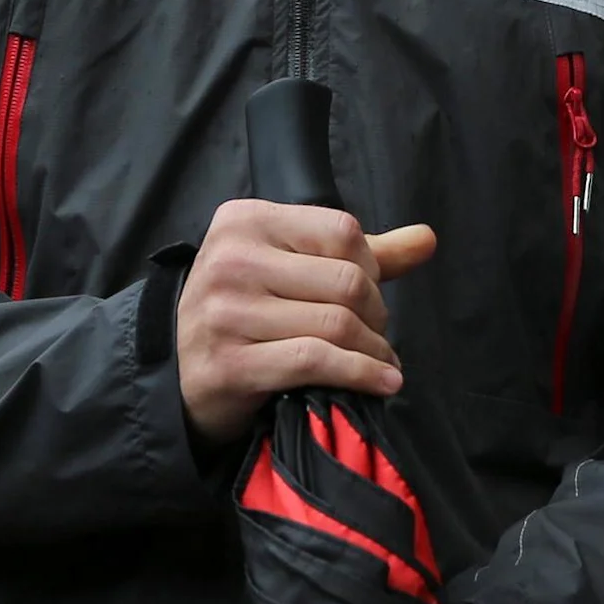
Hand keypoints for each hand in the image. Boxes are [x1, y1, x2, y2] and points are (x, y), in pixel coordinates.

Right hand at [177, 199, 438, 444]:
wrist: (176, 375)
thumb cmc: (243, 313)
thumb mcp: (291, 268)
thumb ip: (361, 252)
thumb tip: (427, 239)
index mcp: (245, 221)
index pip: (341, 231)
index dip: (372, 266)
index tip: (370, 293)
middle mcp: (231, 260)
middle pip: (345, 280)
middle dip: (376, 313)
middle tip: (377, 334)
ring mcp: (227, 313)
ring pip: (335, 324)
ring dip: (374, 349)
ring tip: (383, 361)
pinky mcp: (231, 364)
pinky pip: (316, 362)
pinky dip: (361, 373)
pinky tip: (381, 382)